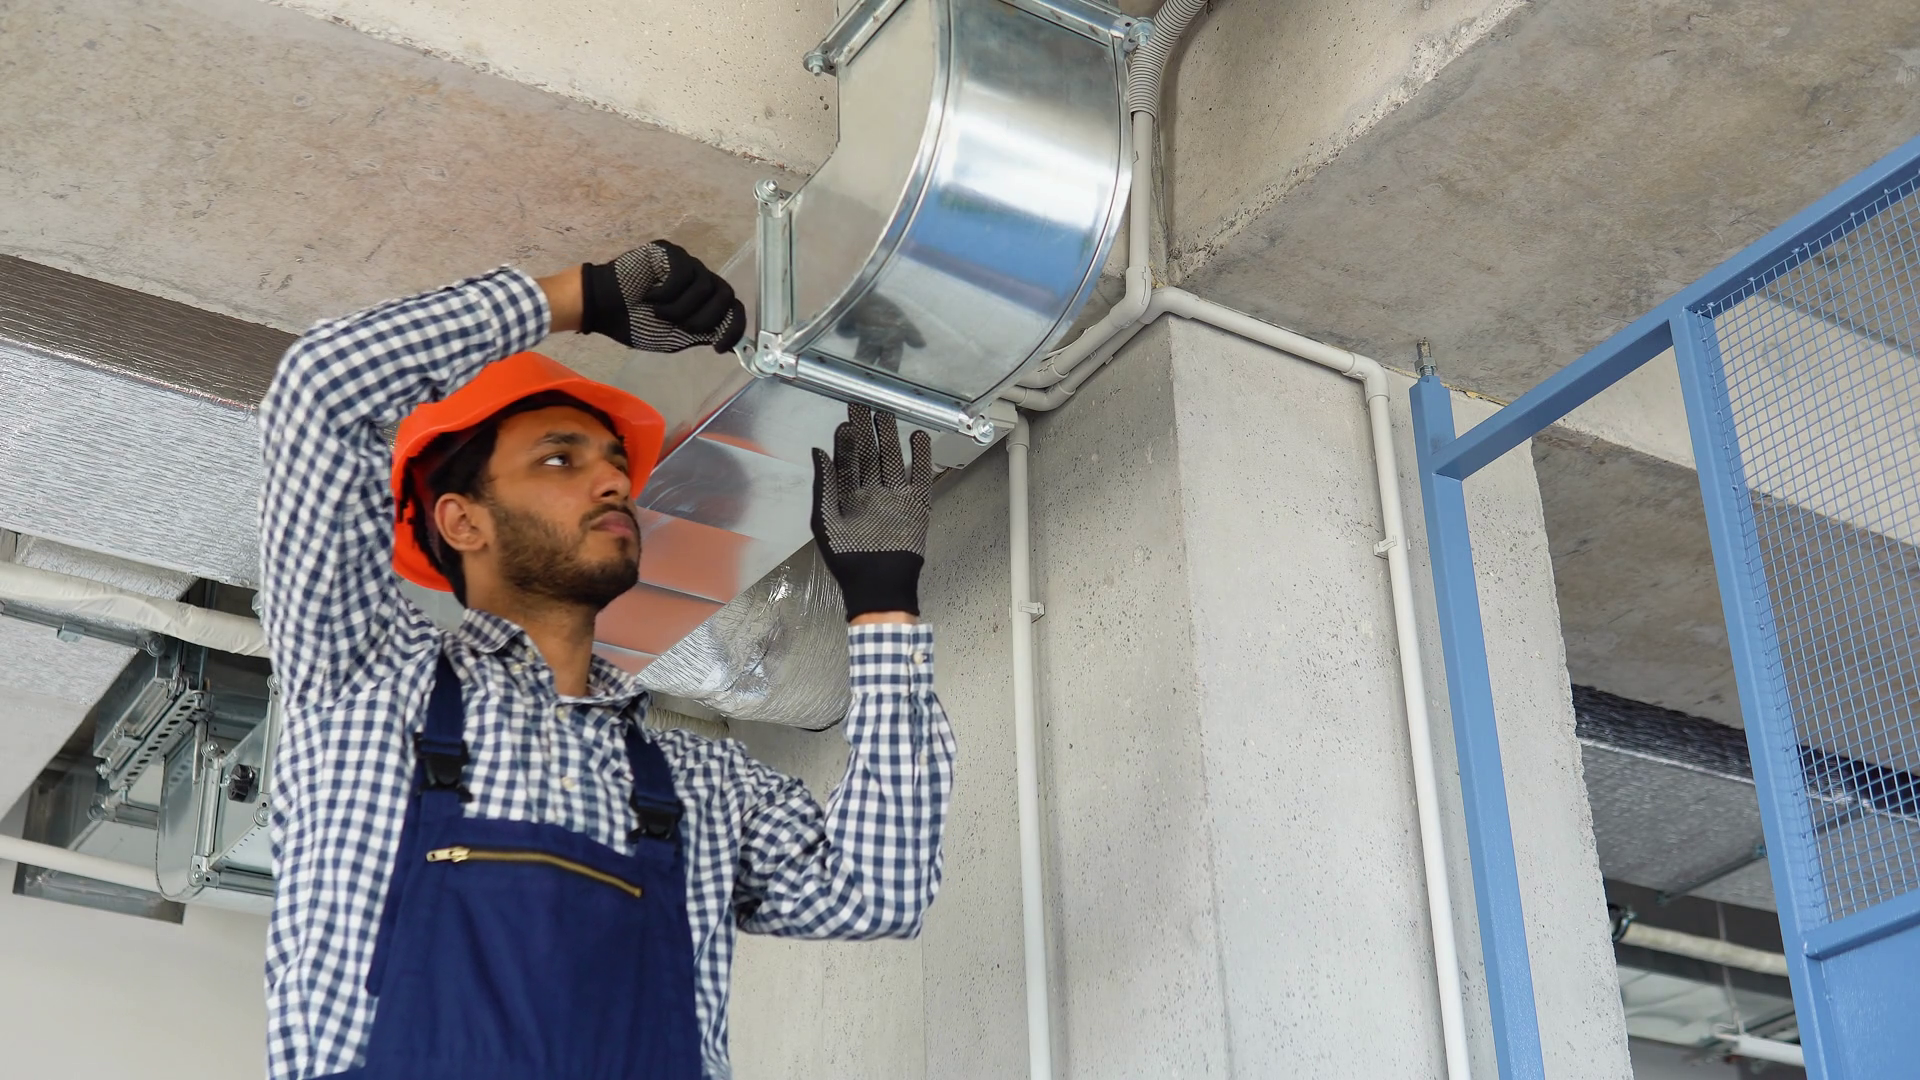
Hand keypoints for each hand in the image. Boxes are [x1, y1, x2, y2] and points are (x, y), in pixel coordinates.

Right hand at [580, 240, 745, 352]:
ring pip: (705, 287)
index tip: (719, 348)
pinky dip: (666, 293)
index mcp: (704, 301)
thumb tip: (729, 339)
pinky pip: (683, 274)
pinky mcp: (670, 252)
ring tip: (657, 311)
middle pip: (726, 295)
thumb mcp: (674, 338)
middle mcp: (700, 279)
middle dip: (704, 318)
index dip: (734, 328)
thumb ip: (702, 334)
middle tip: (681, 327)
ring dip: (680, 308)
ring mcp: (687, 264)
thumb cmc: (637, 323)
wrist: (605, 308)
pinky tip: (649, 295)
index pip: (734, 309)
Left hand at [810, 404, 932, 620]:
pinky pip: (920, 476)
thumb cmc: (847, 559)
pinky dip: (922, 457)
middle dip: (867, 431)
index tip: (845, 421)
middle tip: (864, 406)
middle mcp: (872, 492)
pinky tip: (918, 437)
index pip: (847, 461)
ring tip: (888, 414)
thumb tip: (817, 452)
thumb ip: (824, 486)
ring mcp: (895, 497)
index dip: (845, 441)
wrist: (878, 584)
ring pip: (893, 459)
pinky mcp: (916, 505)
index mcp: (848, 496)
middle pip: (870, 454)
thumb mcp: (825, 521)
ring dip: (891, 437)